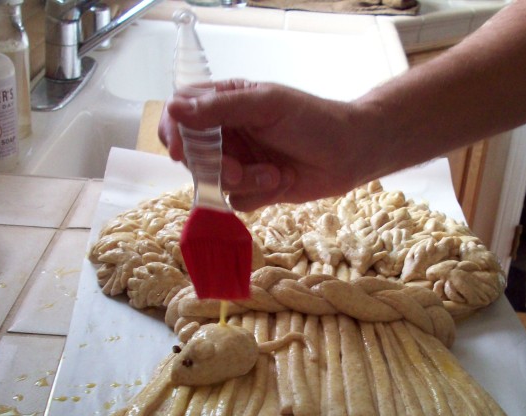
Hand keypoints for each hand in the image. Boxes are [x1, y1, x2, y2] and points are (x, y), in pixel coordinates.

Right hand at [159, 80, 372, 211]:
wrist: (351, 153)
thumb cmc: (314, 120)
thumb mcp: (266, 105)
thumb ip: (220, 107)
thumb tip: (173, 108)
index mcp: (225, 103)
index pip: (179, 115)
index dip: (173, 133)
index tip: (180, 151)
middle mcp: (227, 133)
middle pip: (193, 156)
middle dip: (215, 167)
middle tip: (239, 171)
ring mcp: (239, 162)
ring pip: (215, 183)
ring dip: (246, 182)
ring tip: (276, 173)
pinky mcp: (254, 189)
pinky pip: (237, 202)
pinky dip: (260, 195)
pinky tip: (284, 181)